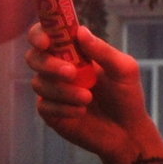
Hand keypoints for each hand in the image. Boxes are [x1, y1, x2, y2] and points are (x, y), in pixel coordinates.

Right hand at [27, 20, 153, 163]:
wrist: (128, 132)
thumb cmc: (127, 96)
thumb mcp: (124, 70)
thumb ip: (103, 51)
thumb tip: (81, 31)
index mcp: (74, 51)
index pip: (47, 34)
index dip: (40, 33)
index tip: (46, 41)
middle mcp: (58, 68)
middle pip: (34, 57)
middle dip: (49, 64)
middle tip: (71, 73)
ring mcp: (52, 90)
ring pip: (39, 83)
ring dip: (63, 90)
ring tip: (88, 99)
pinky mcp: (51, 112)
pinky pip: (44, 105)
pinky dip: (63, 108)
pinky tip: (81, 112)